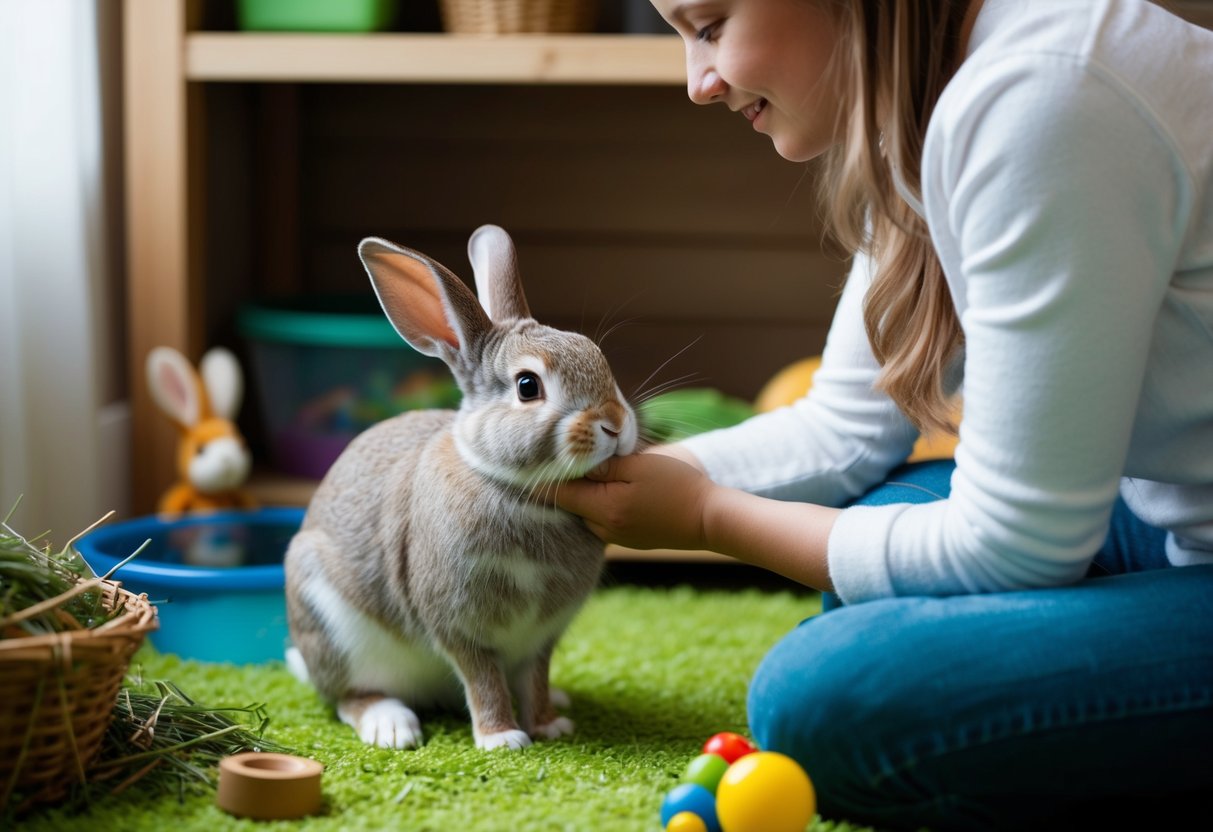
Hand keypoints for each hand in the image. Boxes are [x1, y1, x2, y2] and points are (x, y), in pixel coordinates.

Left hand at [553, 453, 715, 550]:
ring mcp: (617, 538)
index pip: (559, 494)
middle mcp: (605, 529)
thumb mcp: (640, 465)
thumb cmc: (678, 485)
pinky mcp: (629, 540)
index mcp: (604, 508)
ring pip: (587, 512)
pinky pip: (603, 520)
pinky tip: (613, 488)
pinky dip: (601, 504)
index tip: (529, 462)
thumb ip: (603, 466)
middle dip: (566, 482)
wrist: (710, 519)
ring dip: (586, 493)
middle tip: (561, 457)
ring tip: (590, 469)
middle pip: (571, 504)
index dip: (543, 476)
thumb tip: (573, 462)